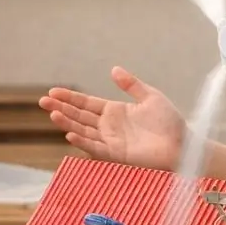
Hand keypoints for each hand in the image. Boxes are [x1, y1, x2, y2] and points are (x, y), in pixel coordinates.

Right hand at [40, 66, 184, 170]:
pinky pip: (95, 148)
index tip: (53, 91)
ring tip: (52, 114)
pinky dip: (82, 141)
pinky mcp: (116, 155)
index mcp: (115, 111)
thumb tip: (113, 69)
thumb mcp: (150, 97)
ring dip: (67, 123)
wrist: (182, 144)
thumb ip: (131, 85)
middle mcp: (109, 126)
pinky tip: (70, 133)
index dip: (70, 98)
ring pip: (83, 131)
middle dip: (61, 108)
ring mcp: (111, 141)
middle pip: (79, 116)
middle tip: (43, 101)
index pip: (86, 103)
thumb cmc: (170, 122)